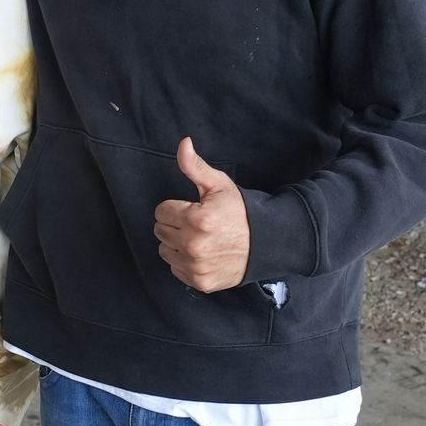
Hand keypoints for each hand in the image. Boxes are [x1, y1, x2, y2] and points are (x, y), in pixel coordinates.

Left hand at [154, 136, 250, 292]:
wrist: (265, 244)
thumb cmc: (240, 212)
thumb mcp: (219, 185)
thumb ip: (195, 167)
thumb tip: (183, 143)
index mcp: (197, 219)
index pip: (161, 211)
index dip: (175, 207)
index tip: (192, 209)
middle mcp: (194, 245)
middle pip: (160, 231)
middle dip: (175, 224)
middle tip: (196, 224)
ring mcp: (196, 266)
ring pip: (165, 250)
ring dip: (176, 244)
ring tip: (199, 238)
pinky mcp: (200, 281)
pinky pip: (175, 269)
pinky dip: (184, 262)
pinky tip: (202, 254)